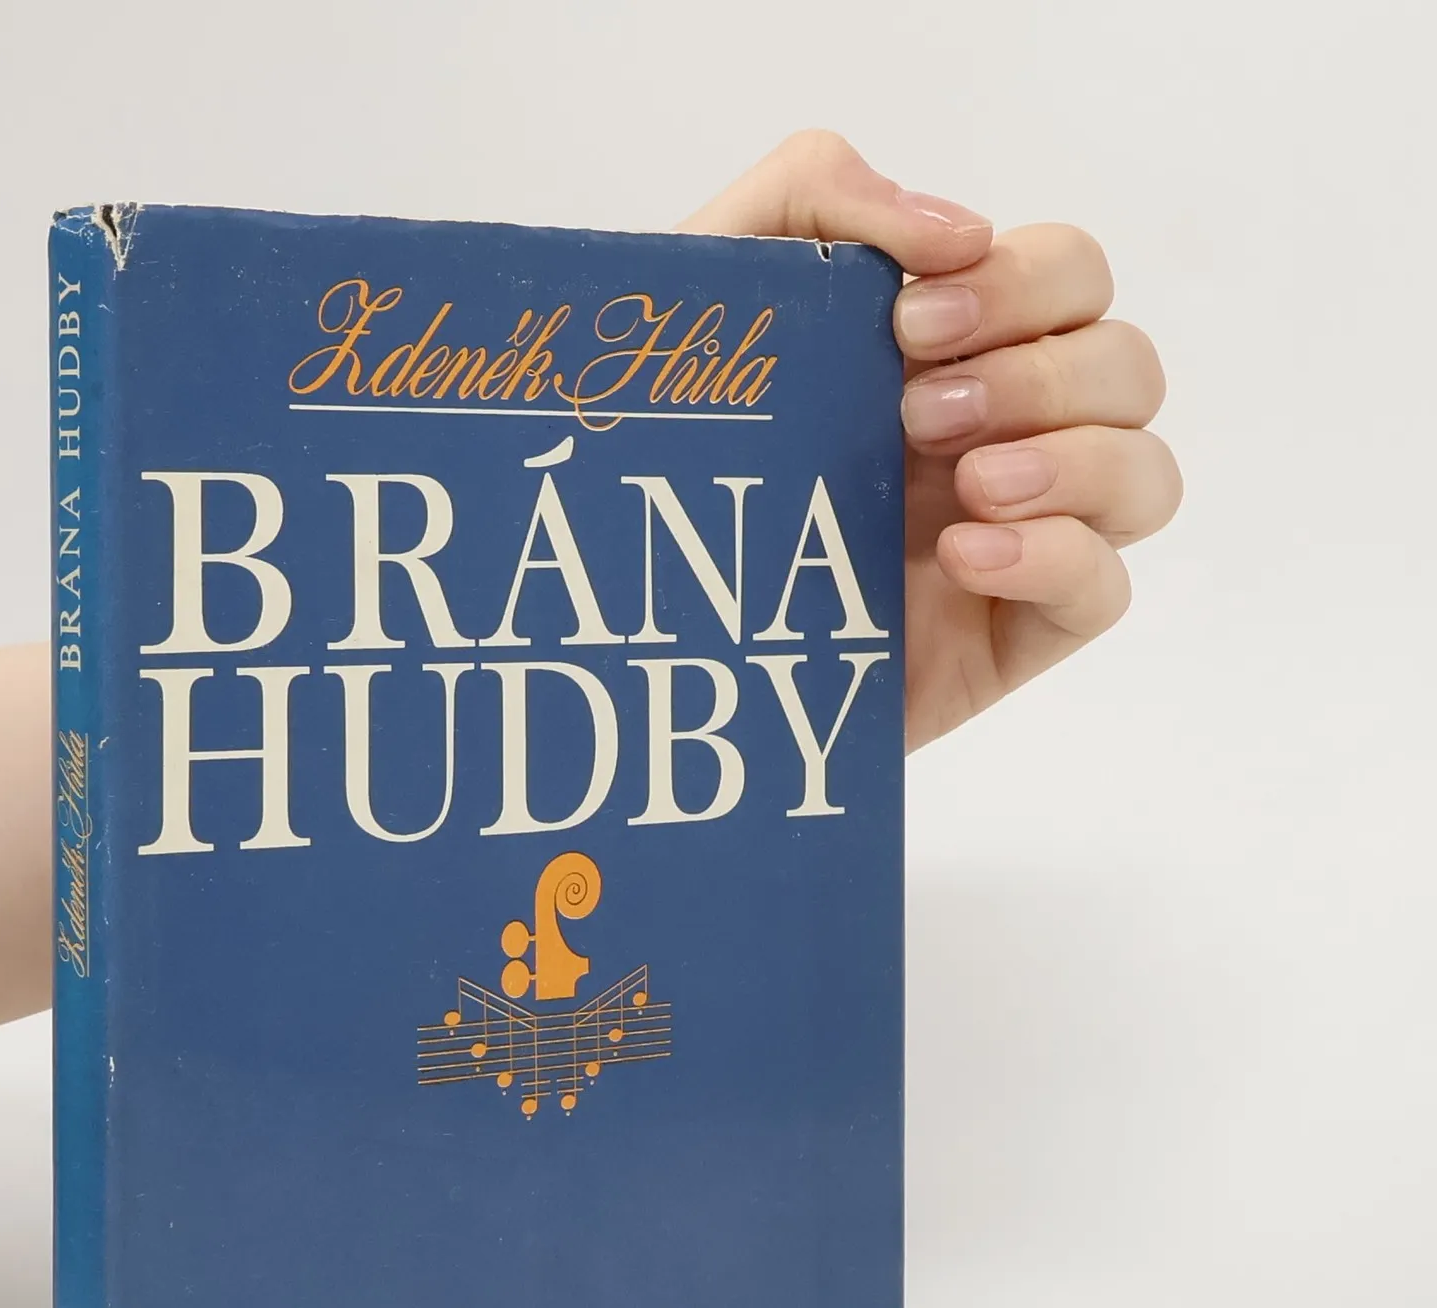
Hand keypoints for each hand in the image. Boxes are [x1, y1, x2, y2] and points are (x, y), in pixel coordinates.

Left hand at [682, 131, 1179, 750]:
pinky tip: (966, 555)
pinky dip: (1058, 557)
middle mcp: (1006, 434)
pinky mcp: (1010, 633)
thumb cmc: (677, 454)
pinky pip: (1106, 589)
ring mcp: (1020, 536)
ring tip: (966, 487)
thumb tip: (957, 229)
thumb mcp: (713, 291)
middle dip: (1041, 374)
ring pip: (1146, 474)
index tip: (911, 324)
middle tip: (919, 415)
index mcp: (958, 351)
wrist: (644, 619)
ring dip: (1074, 460)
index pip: (1069, 278)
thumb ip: (812, 194)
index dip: (1020, 285)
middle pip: (1126, 366)